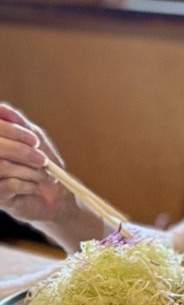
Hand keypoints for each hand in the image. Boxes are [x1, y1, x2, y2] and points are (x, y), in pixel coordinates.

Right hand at [0, 103, 74, 225]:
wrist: (57, 196)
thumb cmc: (44, 164)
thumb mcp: (35, 139)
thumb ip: (19, 123)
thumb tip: (2, 108)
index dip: (14, 132)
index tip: (34, 141)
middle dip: (23, 152)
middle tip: (42, 160)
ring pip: (2, 166)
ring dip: (30, 171)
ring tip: (41, 176)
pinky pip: (9, 185)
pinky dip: (28, 185)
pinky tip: (32, 187)